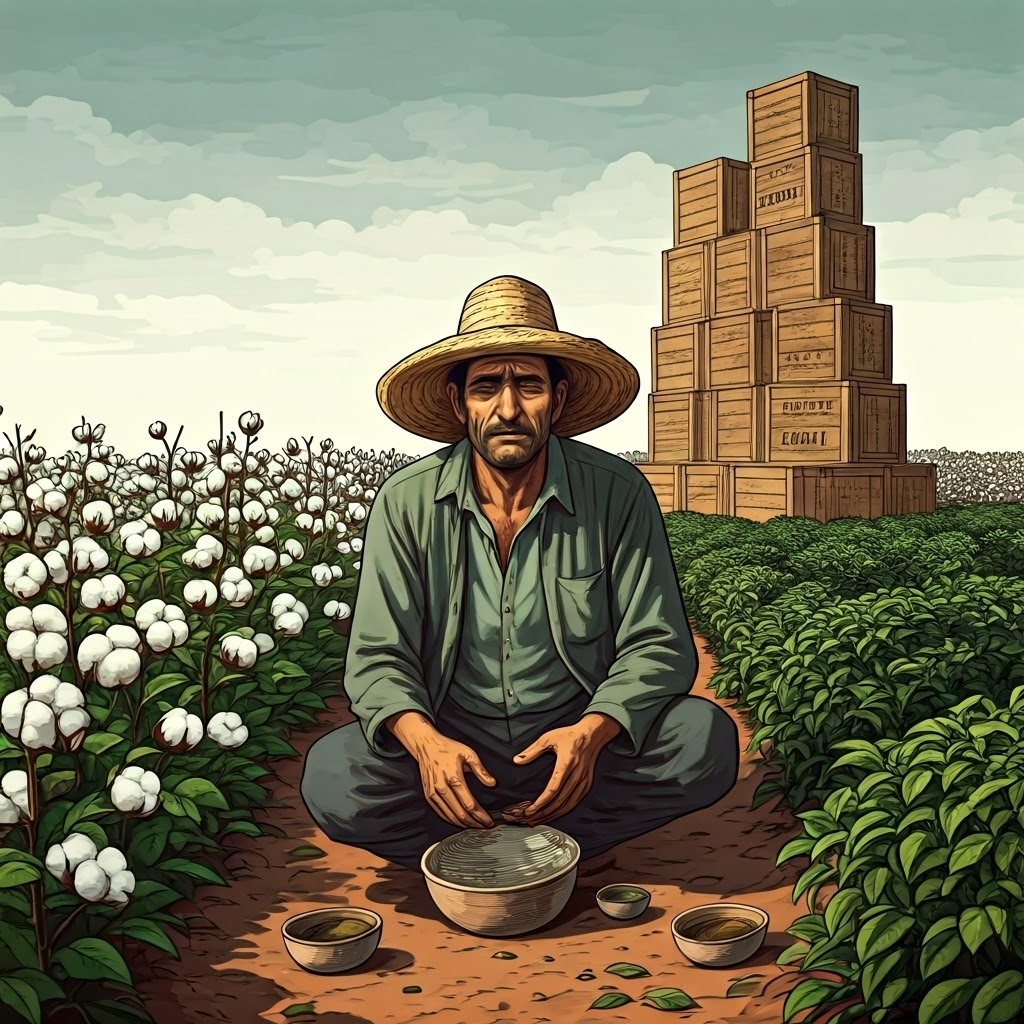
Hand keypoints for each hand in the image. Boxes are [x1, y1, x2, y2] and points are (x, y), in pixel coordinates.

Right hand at [387, 713, 496, 828]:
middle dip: (474, 823)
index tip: (489, 821)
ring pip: (450, 816)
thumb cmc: (448, 748)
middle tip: (484, 827)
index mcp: (454, 777)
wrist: (426, 745)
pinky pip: (440, 813)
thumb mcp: (468, 753)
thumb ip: (481, 770)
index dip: (481, 816)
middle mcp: (442, 787)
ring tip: (475, 827)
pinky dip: (451, 820)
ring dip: (463, 825)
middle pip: (460, 813)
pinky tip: (460, 822)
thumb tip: (492, 783)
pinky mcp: (428, 795)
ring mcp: (433, 793)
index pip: (469, 804)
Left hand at [512, 714, 620, 826]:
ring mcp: (583, 781)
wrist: (593, 733)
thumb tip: (517, 760)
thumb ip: (532, 750)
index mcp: (566, 764)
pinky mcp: (587, 784)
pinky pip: (575, 802)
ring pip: (567, 805)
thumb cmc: (570, 735)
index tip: (529, 810)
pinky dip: (563, 811)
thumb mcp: (548, 738)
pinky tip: (554, 814)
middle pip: (559, 801)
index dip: (541, 803)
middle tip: (528, 819)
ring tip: (537, 820)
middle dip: (542, 813)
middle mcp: (576, 775)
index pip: (553, 790)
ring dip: (552, 815)